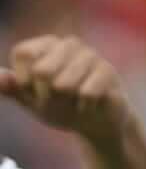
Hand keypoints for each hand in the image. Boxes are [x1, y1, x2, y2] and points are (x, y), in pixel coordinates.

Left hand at [0, 36, 129, 146]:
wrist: (96, 124)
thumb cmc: (61, 107)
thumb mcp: (31, 100)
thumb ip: (13, 89)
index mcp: (46, 44)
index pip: (25, 53)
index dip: (24, 80)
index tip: (32, 92)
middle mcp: (69, 44)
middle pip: (42, 70)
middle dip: (46, 96)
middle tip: (57, 101)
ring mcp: (91, 56)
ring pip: (64, 85)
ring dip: (66, 104)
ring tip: (74, 103)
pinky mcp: (108, 72)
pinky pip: (86, 94)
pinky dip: (84, 108)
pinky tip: (90, 106)